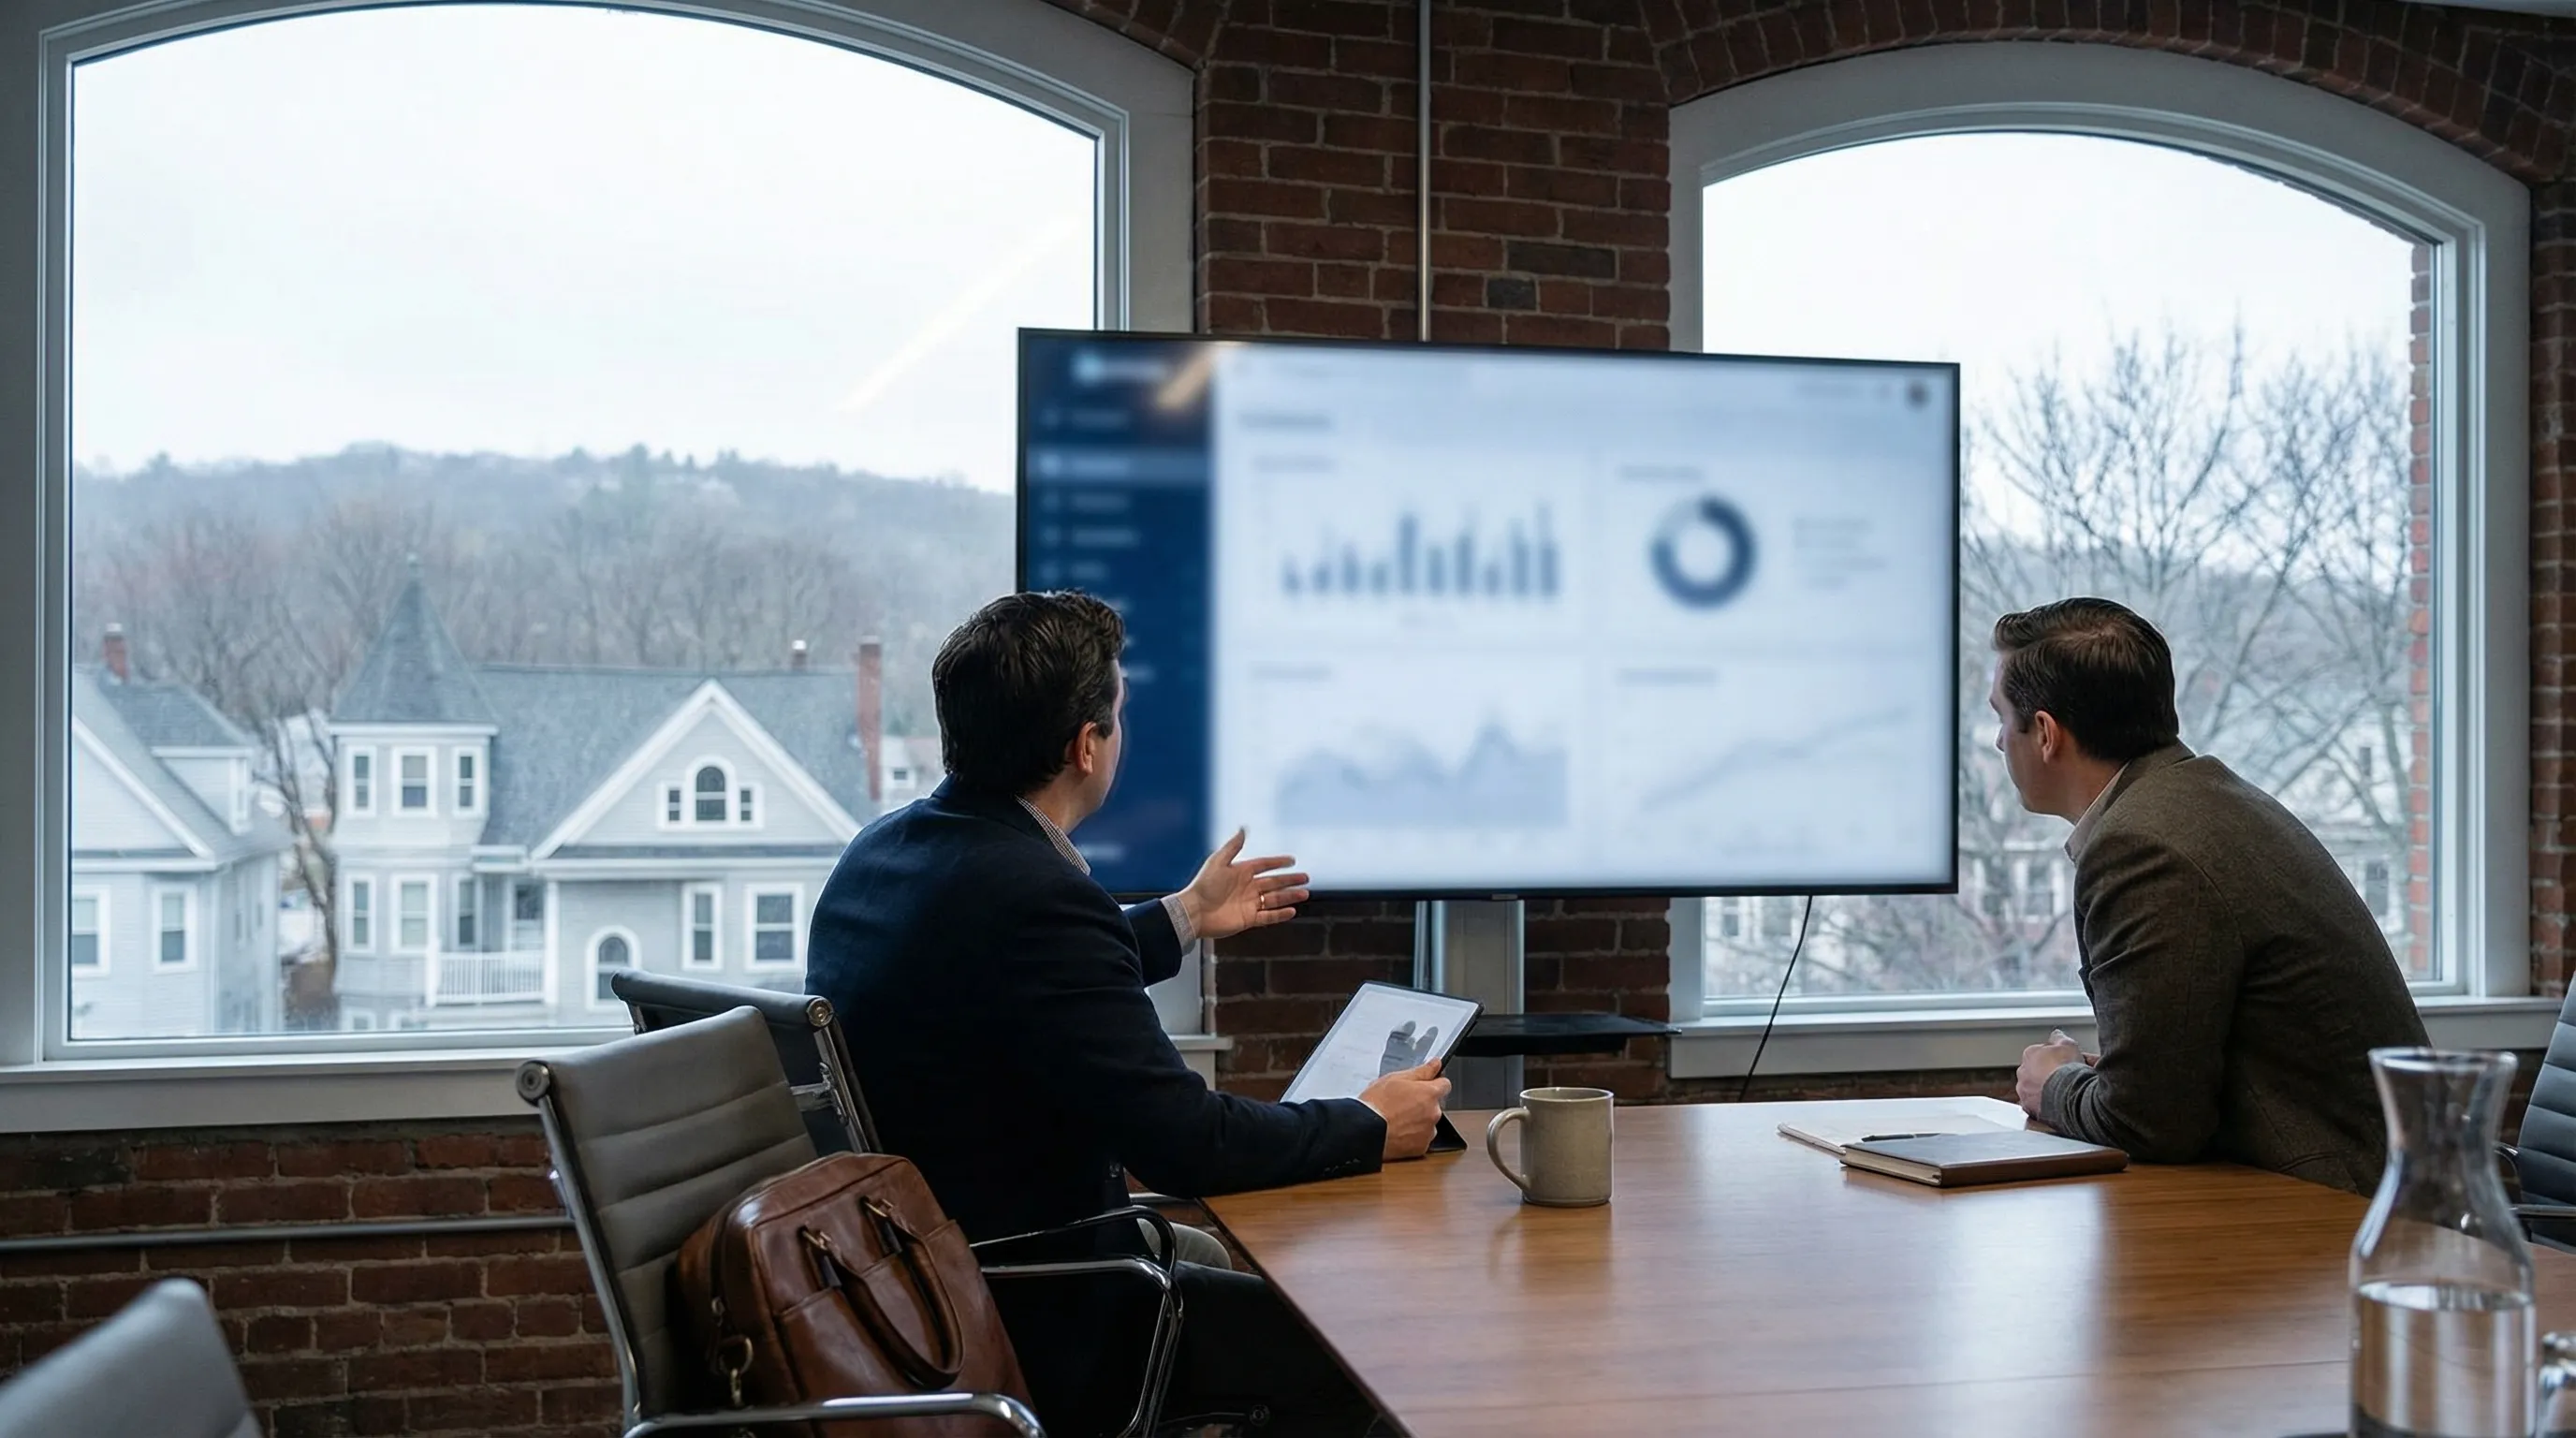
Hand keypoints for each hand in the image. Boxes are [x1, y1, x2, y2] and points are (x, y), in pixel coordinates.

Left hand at [1176, 829, 1309, 942]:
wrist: (1194, 912)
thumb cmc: (1204, 886)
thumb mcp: (1218, 862)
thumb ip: (1232, 847)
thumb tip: (1243, 829)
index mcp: (1241, 872)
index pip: (1264, 865)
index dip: (1278, 862)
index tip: (1292, 860)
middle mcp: (1247, 887)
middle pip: (1273, 883)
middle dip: (1290, 880)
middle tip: (1305, 878)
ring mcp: (1248, 904)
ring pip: (1274, 899)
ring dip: (1289, 896)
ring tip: (1304, 894)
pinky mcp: (1248, 919)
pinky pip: (1268, 916)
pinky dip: (1280, 914)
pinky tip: (1292, 910)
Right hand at [1359, 1060, 1450, 1160]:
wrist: (1365, 1131)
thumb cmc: (1377, 1104)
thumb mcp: (1396, 1078)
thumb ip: (1421, 1071)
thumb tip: (1436, 1063)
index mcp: (1430, 1094)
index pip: (1444, 1084)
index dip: (1434, 1083)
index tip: (1425, 1085)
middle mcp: (1434, 1113)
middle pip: (1435, 1105)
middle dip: (1423, 1104)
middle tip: (1402, 1103)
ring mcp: (1429, 1131)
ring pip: (1428, 1122)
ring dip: (1418, 1120)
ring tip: (1397, 1119)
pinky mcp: (1421, 1147)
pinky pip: (1421, 1138)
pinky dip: (1412, 1136)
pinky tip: (1398, 1131)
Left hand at [2016, 1029, 2085, 1117]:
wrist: (2069, 1095)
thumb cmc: (2067, 1069)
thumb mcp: (2068, 1044)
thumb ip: (2059, 1038)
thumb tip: (2056, 1035)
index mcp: (2029, 1054)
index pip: (2041, 1053)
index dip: (2058, 1058)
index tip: (2068, 1062)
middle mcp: (2023, 1072)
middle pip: (2038, 1071)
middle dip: (2051, 1073)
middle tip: (2068, 1077)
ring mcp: (2024, 1091)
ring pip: (2036, 1088)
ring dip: (2048, 1089)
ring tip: (2065, 1092)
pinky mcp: (2028, 1107)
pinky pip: (2037, 1104)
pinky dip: (2046, 1104)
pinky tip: (2059, 1103)